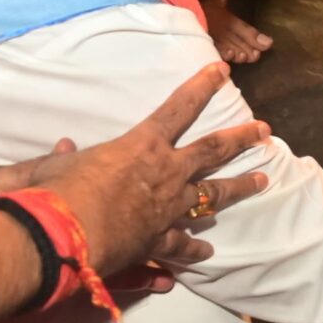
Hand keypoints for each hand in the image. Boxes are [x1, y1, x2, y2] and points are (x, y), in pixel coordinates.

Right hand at [34, 65, 271, 273]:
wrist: (65, 235)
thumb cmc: (58, 192)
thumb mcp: (57, 165)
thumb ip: (63, 158)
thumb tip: (64, 147)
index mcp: (143, 146)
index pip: (179, 108)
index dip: (202, 87)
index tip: (223, 71)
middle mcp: (166, 173)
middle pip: (213, 151)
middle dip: (242, 138)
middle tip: (265, 131)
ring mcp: (168, 208)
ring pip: (213, 195)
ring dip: (239, 187)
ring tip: (262, 181)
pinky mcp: (160, 241)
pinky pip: (184, 244)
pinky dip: (195, 248)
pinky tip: (207, 251)